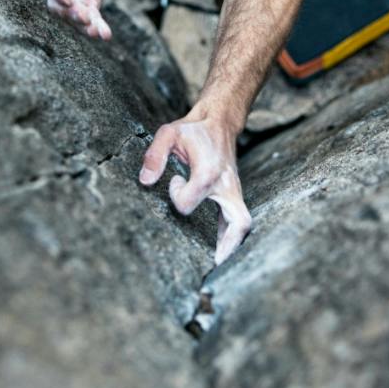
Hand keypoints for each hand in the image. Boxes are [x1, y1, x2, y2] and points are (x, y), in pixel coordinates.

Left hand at [140, 112, 251, 265]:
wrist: (220, 122)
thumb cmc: (194, 130)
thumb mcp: (169, 133)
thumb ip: (155, 155)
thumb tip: (145, 181)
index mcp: (209, 172)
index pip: (190, 201)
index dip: (176, 196)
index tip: (174, 180)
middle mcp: (226, 185)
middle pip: (239, 222)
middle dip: (228, 245)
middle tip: (212, 265)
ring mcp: (233, 191)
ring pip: (243, 224)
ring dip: (231, 246)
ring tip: (215, 266)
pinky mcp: (233, 195)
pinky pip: (237, 220)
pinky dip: (230, 237)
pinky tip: (218, 251)